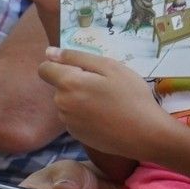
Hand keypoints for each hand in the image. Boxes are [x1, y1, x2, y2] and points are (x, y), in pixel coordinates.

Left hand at [38, 46, 176, 161]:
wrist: (145, 133)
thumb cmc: (130, 95)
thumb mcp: (109, 66)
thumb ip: (76, 57)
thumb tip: (48, 52)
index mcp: (68, 84)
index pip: (44, 69)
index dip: (60, 64)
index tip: (82, 68)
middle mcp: (61, 104)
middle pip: (58, 85)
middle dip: (75, 81)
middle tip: (103, 84)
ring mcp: (68, 123)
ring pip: (67, 101)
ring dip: (79, 98)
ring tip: (106, 101)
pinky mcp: (77, 136)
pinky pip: (74, 117)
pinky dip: (85, 114)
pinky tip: (105, 116)